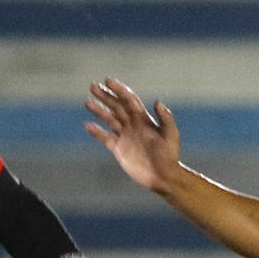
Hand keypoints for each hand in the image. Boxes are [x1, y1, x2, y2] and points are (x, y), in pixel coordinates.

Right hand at [85, 78, 180, 193]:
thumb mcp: (170, 135)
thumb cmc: (169, 156)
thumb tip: (157, 102)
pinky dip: (97, 132)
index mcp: (143, 119)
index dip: (119, 90)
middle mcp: (133, 125)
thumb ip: (165, 119)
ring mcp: (125, 136)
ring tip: (88, 102)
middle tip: (93, 86)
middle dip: (105, 96)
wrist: (163, 176)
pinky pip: (105, 137)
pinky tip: (88, 125)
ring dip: (99, 110)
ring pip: (109, 119)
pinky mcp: (119, 149)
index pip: (128, 100)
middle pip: (116, 106)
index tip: (108, 81)